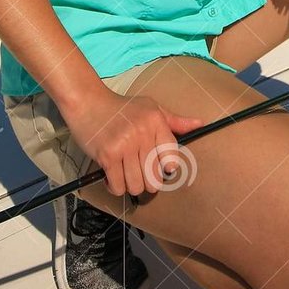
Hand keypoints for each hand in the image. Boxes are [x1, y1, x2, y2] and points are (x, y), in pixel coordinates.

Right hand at [64, 85, 204, 197]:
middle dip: (147, 182)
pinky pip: (118, 186)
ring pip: (136, 186)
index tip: (157, 167)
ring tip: (124, 173)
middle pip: (154, 179)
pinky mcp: (107, 155)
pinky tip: (111, 175)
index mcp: (157, 122)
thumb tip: (200, 124)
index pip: (171, 159)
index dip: (165, 169)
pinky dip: (114, 186)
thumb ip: (175, 121)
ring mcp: (125, 145)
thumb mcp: (151, 107)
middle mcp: (143, 133)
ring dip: (130, 185)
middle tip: (138, 173)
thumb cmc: (121, 107)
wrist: (87, 101)